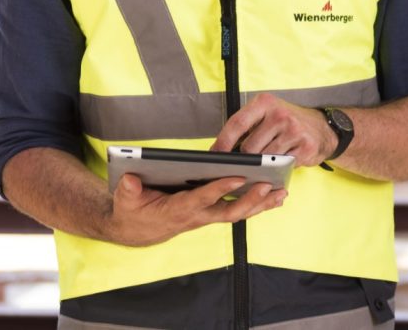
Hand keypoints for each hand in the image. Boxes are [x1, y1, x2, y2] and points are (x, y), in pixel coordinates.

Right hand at [106, 173, 285, 246]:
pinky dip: (256, 205)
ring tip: (281, 193)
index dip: (220, 188)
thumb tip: (130, 179)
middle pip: (229, 210)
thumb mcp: (125, 200)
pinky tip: (272, 197)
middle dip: (251, 200)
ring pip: (237, 212)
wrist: (137, 230)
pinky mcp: (210, 214)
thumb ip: (128, 190)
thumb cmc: (133, 211)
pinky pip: (236, 210)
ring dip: (260, 205)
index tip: (238, 176)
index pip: (202, 198)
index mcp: (178, 209)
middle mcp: (197, 216)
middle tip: (270, 187)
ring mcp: (206, 217)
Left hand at [211, 92, 334, 166]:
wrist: (322, 128)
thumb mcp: (267, 113)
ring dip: (262, 166)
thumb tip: (219, 149)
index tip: (215, 154)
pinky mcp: (305, 147)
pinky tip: (281, 163)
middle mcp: (279, 114)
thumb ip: (246, 126)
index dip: (223, 141)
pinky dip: (278, 168)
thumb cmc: (288, 122)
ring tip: (265, 163)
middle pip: (249, 147)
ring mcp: (294, 131)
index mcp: (265, 103)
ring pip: (265, 159)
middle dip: (244, 159)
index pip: (238, 123)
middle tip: (245, 164)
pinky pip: (282, 165)